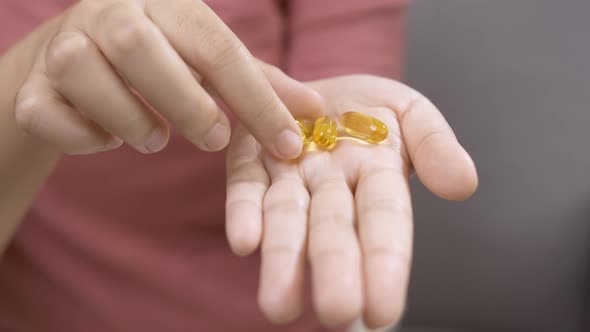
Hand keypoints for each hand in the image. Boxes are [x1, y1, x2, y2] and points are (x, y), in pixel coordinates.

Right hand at [14, 0, 301, 158]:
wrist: (73, 61)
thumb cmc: (160, 61)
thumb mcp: (209, 64)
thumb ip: (259, 85)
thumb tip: (316, 111)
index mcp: (165, 4)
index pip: (218, 47)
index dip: (258, 100)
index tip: (289, 146)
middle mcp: (109, 13)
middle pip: (141, 47)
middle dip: (186, 102)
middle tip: (213, 138)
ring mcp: (63, 47)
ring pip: (87, 76)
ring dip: (132, 119)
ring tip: (158, 137)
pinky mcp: (33, 88)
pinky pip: (52, 115)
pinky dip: (85, 137)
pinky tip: (106, 135)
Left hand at [226, 74, 477, 327]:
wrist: (320, 89)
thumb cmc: (370, 110)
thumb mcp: (413, 113)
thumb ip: (435, 144)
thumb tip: (463, 185)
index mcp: (377, 173)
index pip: (384, 220)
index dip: (385, 262)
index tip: (382, 311)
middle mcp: (330, 184)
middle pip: (333, 228)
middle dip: (334, 268)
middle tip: (334, 312)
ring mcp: (287, 174)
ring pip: (286, 218)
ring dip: (282, 258)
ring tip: (278, 305)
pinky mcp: (248, 160)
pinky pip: (244, 187)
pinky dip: (244, 213)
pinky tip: (244, 242)